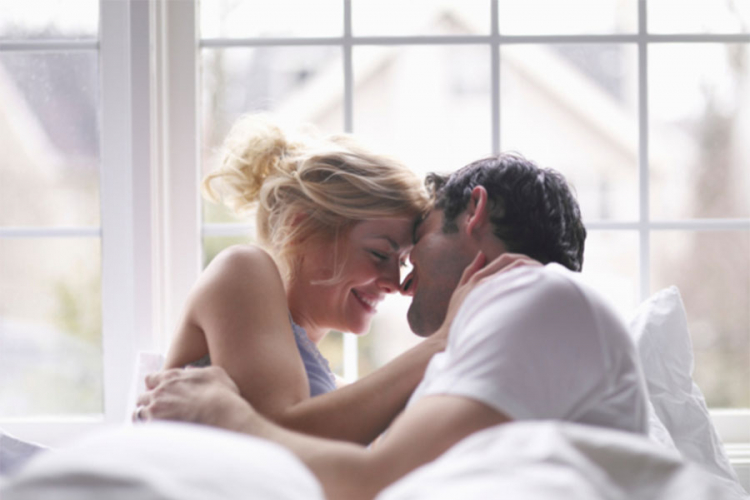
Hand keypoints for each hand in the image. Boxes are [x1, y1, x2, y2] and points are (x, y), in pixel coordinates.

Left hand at [134, 366, 250, 430]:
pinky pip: (141, 430)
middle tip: (158, 410)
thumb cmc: (221, 395)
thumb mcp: (214, 373)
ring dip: (145, 418)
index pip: (151, 378)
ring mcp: (155, 410)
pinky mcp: (155, 427)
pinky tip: (155, 436)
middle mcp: (160, 392)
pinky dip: (146, 432)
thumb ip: (198, 370)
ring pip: (138, 413)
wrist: (220, 415)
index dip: (154, 385)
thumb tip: (189, 369)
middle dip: (148, 403)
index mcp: (172, 377)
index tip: (158, 391)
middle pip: (142, 396)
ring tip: (154, 425)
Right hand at [433, 252, 541, 338]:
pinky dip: (533, 289)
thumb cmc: (456, 319)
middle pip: (517, 264)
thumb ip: (470, 271)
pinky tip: (542, 295)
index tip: (536, 267)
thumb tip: (481, 254)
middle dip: (534, 265)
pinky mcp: (498, 309)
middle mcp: (486, 283)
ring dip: (537, 275)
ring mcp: (493, 295)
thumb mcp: (460, 290)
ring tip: (548, 282)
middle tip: (547, 273)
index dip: (524, 259)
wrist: (450, 341)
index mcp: (478, 278)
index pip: (507, 259)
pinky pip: (520, 292)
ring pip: (521, 275)